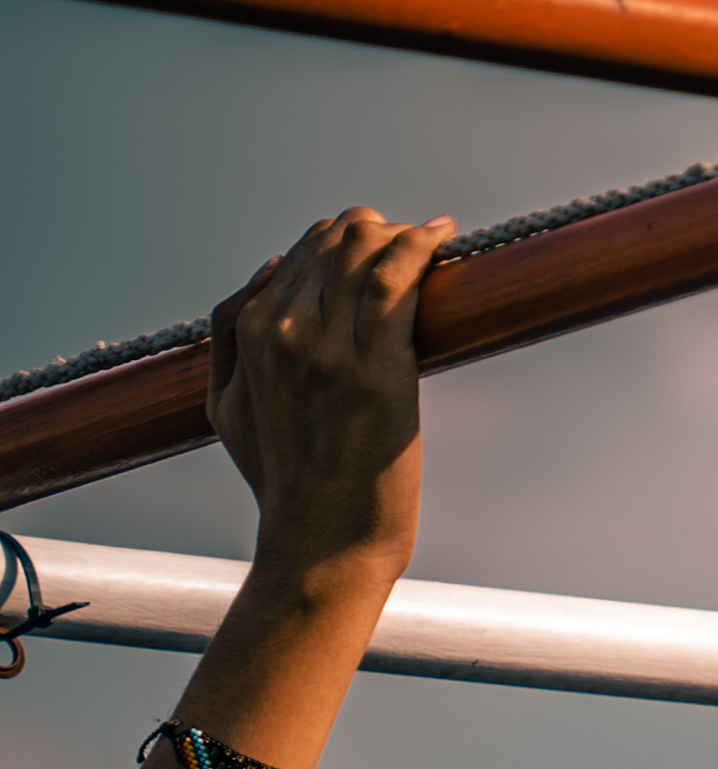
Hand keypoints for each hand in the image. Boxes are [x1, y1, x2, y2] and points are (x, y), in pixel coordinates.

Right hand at [206, 207, 449, 583]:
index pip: (299, 256)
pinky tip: (442, 236)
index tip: (380, 244)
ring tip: (431, 236)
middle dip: (373, 231)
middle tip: (410, 239)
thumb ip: (228, 336)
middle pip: (332, 244)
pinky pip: (395, 281)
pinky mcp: (377, 366)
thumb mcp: (224, 407)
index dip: (343, 241)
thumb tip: (266, 270)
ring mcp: (328, 345)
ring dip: (400, 233)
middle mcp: (282, 328)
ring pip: (363, 253)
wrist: (323, 537)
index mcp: (249, 332)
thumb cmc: (284, 481)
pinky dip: (420, 247)